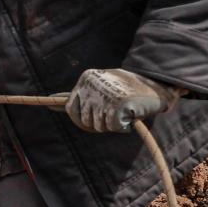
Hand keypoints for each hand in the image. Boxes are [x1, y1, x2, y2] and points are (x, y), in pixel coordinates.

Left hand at [67, 69, 181, 132]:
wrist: (157, 83)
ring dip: (111, 124)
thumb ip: (79, 95)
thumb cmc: (127, 89)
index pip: (70, 107)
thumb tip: (50, 102)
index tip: (87, 114)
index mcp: (86, 79)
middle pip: (83, 121)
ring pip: (98, 126)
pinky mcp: (118, 106)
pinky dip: (123, 126)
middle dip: (97, 123)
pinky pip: (113, 128)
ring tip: (123, 109)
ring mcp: (104, 95)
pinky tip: (131, 114)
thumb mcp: (100, 87)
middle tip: (113, 114)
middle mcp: (92, 86)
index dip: (78, 117)